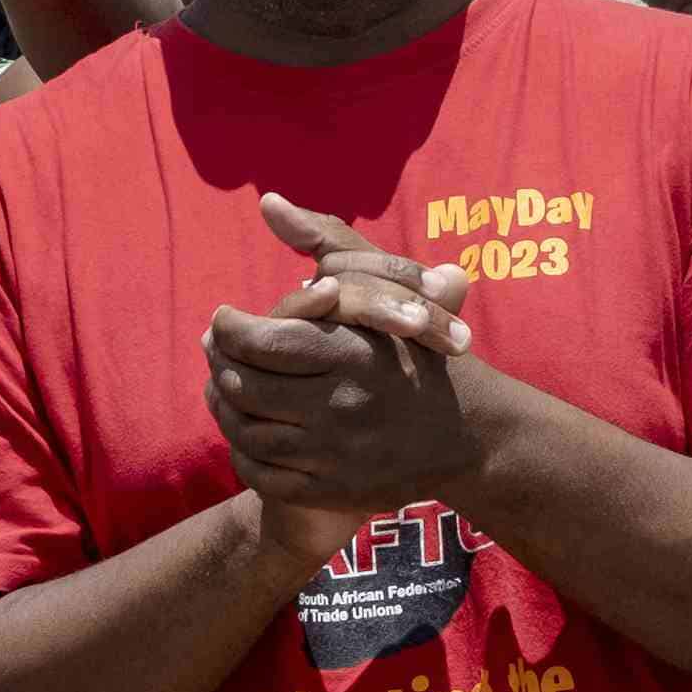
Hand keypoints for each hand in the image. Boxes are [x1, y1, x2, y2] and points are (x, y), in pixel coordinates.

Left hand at [205, 193, 482, 524]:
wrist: (472, 432)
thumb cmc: (422, 347)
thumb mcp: (387, 284)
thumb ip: (327, 239)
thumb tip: (269, 202)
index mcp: (352, 351)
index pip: (260, 341)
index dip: (228, 328)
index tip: (225, 318)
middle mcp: (342, 404)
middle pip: (243, 386)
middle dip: (219, 363)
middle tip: (219, 350)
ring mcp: (336, 454)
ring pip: (246, 432)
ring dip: (223, 405)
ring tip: (226, 384)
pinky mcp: (334, 490)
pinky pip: (262, 475)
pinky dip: (241, 451)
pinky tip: (245, 428)